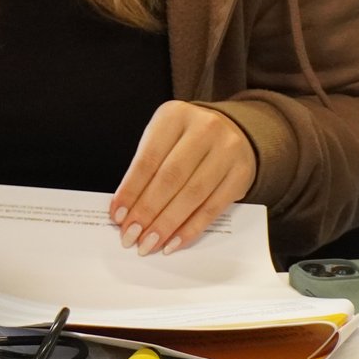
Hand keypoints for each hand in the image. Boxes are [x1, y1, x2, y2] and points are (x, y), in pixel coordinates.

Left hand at [109, 101, 256, 255]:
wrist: (235, 130)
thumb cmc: (187, 138)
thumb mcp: (164, 138)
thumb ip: (146, 168)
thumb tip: (125, 209)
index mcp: (175, 115)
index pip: (148, 159)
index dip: (131, 190)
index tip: (117, 215)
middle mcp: (204, 129)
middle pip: (170, 179)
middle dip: (147, 211)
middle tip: (130, 235)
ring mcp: (227, 151)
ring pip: (192, 195)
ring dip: (167, 224)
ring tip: (148, 243)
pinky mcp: (241, 174)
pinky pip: (213, 207)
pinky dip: (191, 229)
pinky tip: (174, 242)